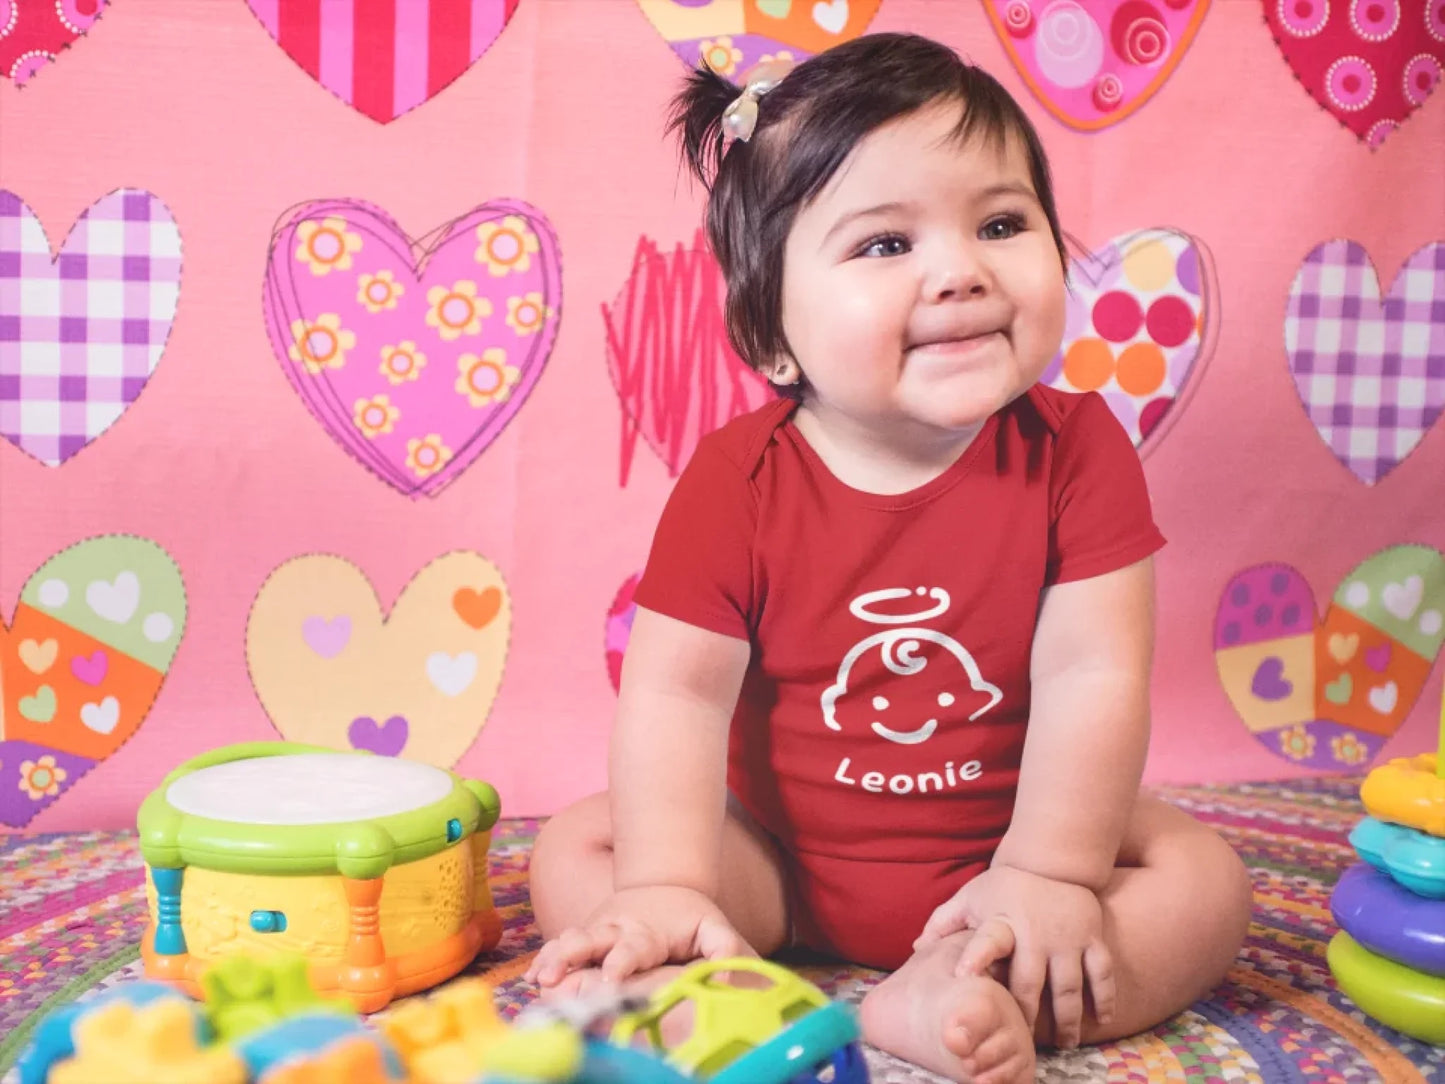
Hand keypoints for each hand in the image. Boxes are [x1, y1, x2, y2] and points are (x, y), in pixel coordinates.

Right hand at [524, 885, 754, 987]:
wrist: (663, 885)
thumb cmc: (690, 917)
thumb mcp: (713, 927)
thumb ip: (725, 946)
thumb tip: (731, 968)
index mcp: (648, 932)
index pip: (633, 947)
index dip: (622, 961)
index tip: (610, 975)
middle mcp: (618, 930)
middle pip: (592, 940)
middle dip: (572, 956)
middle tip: (554, 975)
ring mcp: (598, 930)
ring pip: (571, 940)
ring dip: (553, 957)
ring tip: (537, 977)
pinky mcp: (585, 935)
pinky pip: (561, 946)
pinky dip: (546, 959)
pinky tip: (531, 976)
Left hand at [912, 865, 1114, 1046]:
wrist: (1053, 858)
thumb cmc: (1006, 884)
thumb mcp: (972, 895)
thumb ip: (945, 921)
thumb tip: (916, 947)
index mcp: (1002, 921)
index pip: (987, 941)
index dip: (975, 958)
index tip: (965, 979)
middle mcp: (1036, 932)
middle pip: (1030, 982)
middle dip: (1026, 1014)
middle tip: (1024, 1039)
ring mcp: (1067, 936)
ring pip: (1069, 986)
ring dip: (1068, 1019)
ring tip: (1065, 1042)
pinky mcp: (1092, 935)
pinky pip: (1102, 972)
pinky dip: (1104, 997)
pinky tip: (1101, 1020)